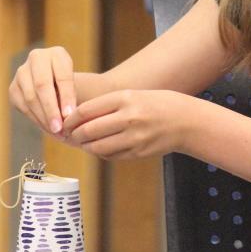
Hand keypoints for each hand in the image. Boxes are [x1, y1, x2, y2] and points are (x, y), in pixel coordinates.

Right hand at [9, 46, 77, 136]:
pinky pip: (22, 106)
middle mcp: (37, 58)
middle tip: (60, 128)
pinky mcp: (13, 87)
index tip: (70, 115)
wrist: (54, 83)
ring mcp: (22, 72)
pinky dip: (35, 119)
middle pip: (42, 85)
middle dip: (51, 110)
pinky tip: (47, 128)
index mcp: (57, 54)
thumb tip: (66, 118)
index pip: (62, 76)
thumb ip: (72, 98)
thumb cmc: (70, 86)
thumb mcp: (76, 86)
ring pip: (30, 97)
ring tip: (56, 132)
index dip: (66, 97)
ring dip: (43, 118)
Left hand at [63, 89, 194, 159]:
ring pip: (97, 147)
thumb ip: (106, 105)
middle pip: (88, 131)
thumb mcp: (132, 96)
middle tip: (70, 135)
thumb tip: (76, 119)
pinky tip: (102, 146)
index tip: (65, 122)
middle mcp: (129, 117)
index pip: (86, 110)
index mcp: (125, 98)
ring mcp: (134, 137)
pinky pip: (111, 156)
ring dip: (86, 146)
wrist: (185, 120)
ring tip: (84, 142)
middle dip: (75, 135)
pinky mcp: (138, 153)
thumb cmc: (154, 104)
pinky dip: (101, 152)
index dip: (70, 119)